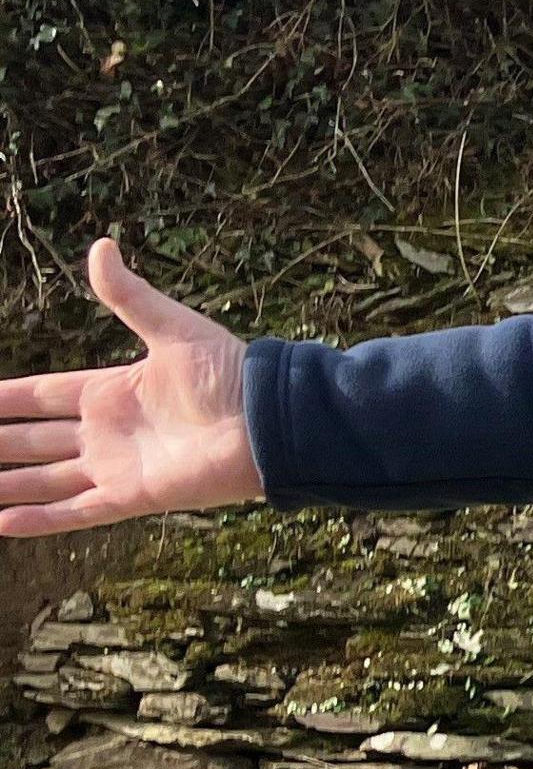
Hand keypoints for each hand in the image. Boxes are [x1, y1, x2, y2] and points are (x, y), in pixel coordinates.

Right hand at [0, 239, 264, 537]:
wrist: (270, 421)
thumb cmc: (230, 373)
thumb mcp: (173, 328)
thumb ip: (130, 296)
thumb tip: (102, 246)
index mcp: (112, 391)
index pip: (41, 396)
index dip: (5, 399)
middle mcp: (107, 431)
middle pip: (33, 439)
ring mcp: (117, 465)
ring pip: (45, 478)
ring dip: (7, 484)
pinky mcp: (132, 496)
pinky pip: (75, 511)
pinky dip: (39, 519)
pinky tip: (3, 522)